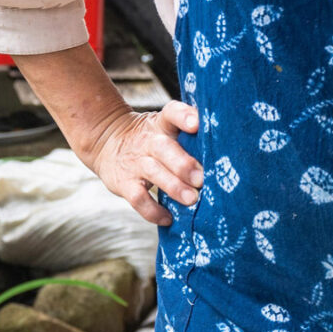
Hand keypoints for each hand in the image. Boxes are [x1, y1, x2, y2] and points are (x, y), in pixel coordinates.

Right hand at [81, 100, 203, 226]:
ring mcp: (135, 163)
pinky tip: (168, 218)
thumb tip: (226, 153)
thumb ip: (188, 137)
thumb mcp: (164, 127)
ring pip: (153, 173)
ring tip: (192, 199)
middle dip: (183, 164)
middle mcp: (148, 141)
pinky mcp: (124, 183)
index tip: (196, 124)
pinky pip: (138, 199)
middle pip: (164, 148)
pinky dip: (153, 211)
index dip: (183, 116)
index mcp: (161, 124)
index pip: (172, 113)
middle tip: (201, 179)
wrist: (107, 142)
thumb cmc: (150, 138)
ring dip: (174, 187)